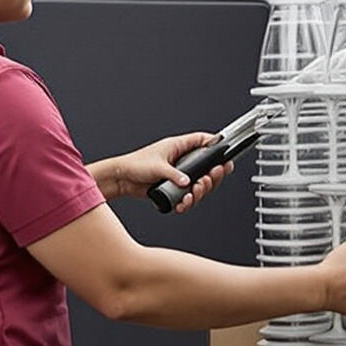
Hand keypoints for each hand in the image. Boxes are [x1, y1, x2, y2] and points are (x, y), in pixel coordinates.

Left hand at [92, 133, 231, 212]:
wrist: (122, 179)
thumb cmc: (135, 165)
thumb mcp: (156, 166)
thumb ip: (174, 174)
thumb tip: (187, 182)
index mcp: (179, 147)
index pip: (204, 142)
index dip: (216, 147)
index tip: (224, 157)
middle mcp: (182, 161)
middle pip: (207, 167)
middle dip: (211, 177)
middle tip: (207, 181)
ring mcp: (179, 175)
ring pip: (199, 184)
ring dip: (200, 192)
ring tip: (193, 194)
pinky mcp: (174, 188)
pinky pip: (187, 196)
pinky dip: (188, 202)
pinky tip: (183, 203)